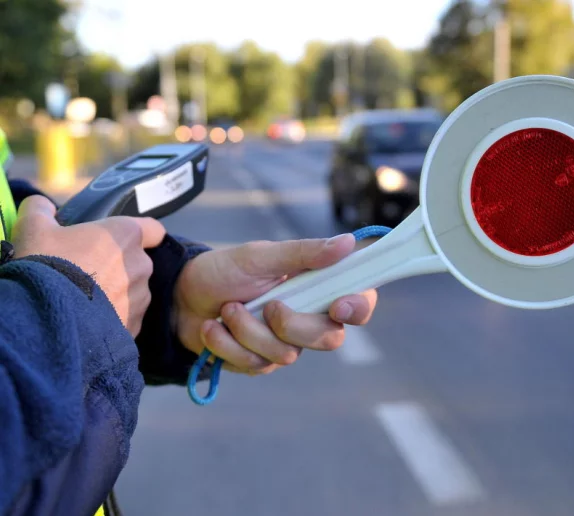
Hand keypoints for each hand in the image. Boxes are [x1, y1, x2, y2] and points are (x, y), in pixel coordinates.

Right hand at [12, 195, 165, 336]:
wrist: (46, 318)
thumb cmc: (46, 265)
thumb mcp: (34, 229)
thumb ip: (41, 210)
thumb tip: (43, 206)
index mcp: (126, 235)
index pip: (154, 230)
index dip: (144, 234)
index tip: (124, 241)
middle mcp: (141, 265)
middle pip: (138, 262)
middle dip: (119, 266)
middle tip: (88, 273)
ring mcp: (140, 298)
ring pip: (134, 292)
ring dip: (117, 294)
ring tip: (86, 301)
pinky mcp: (135, 325)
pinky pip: (128, 318)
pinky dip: (114, 318)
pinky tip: (90, 321)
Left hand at [173, 234, 377, 374]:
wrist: (180, 298)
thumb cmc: (223, 270)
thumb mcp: (261, 256)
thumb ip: (304, 253)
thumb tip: (348, 242)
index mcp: (316, 286)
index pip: (359, 302)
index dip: (358, 307)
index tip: (339, 305)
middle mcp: (307, 317)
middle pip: (330, 338)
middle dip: (291, 324)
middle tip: (267, 305)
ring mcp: (284, 343)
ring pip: (286, 355)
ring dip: (248, 330)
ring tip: (227, 309)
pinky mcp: (259, 362)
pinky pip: (256, 365)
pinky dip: (228, 345)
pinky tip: (213, 328)